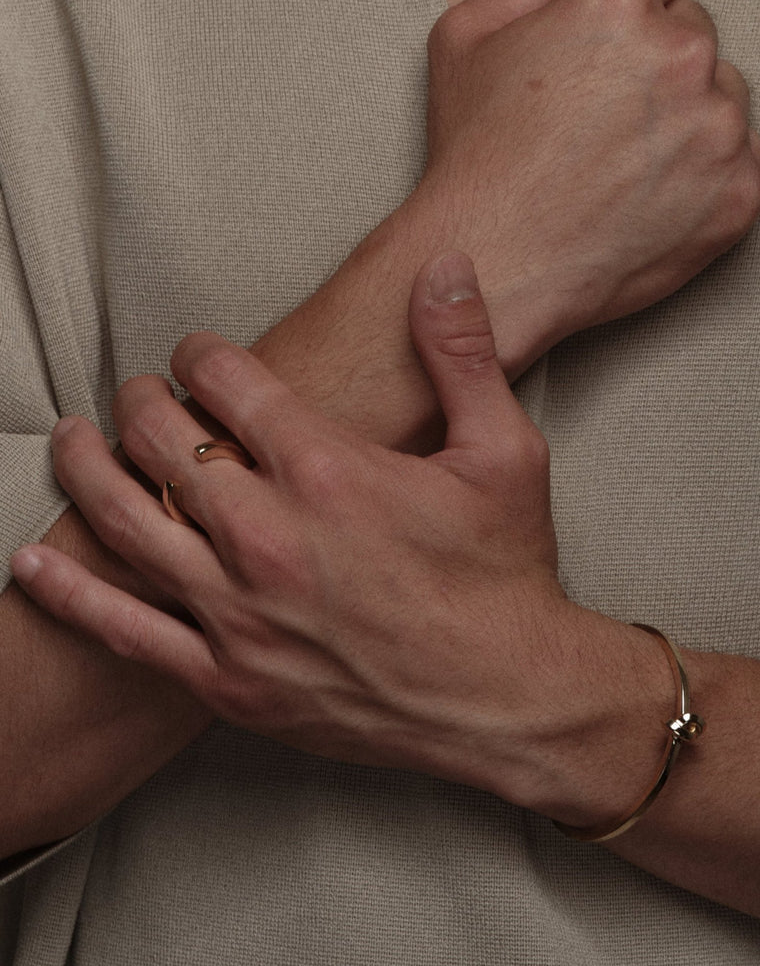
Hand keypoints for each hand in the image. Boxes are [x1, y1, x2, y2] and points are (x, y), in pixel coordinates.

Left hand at [10, 254, 660, 814]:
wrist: (504, 699)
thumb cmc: (507, 577)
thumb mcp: (506, 453)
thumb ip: (464, 354)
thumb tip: (443, 266)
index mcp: (330, 472)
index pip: (230, 384)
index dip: (203, 355)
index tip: (199, 353)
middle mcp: (270, 537)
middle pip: (165, 443)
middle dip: (143, 402)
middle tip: (141, 392)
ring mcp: (241, 612)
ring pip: (130, 522)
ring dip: (89, 469)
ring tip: (71, 440)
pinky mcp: (229, 678)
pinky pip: (126, 630)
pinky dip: (72, 591)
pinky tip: (37, 561)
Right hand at [413, 0, 759, 365]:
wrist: (497, 263)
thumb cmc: (477, 159)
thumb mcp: (468, 42)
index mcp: (621, 3)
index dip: (631, 2)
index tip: (612, 44)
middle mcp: (683, 57)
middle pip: (696, 32)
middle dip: (660, 61)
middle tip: (609, 116)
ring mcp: (718, 131)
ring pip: (725, 96)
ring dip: (692, 116)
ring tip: (631, 162)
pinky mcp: (739, 195)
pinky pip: (745, 160)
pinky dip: (712, 174)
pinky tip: (658, 194)